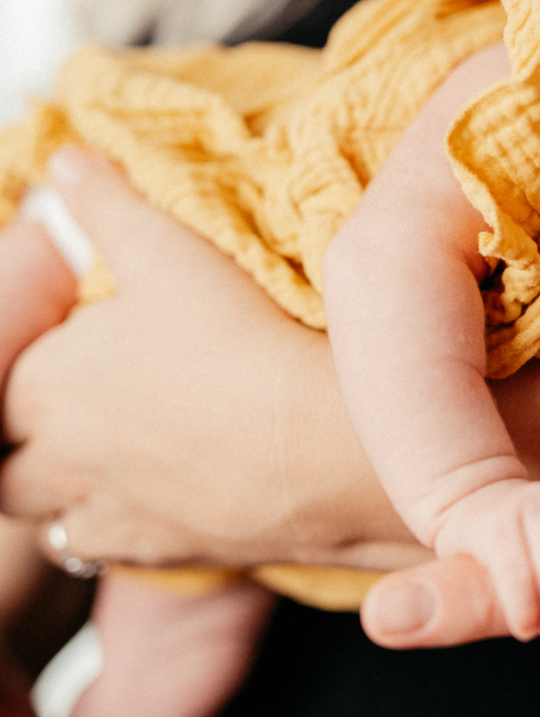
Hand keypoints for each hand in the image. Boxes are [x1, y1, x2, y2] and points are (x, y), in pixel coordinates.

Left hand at [0, 149, 422, 570]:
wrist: (330, 451)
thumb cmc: (250, 348)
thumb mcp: (174, 252)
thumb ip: (110, 206)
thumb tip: (67, 161)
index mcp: (45, 387)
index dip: (19, 367)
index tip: (66, 349)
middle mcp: (62, 462)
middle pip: (5, 468)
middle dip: (25, 441)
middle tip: (75, 412)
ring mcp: (115, 516)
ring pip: (53, 523)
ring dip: (67, 493)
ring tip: (110, 462)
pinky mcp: (169, 555)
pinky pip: (116, 552)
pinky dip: (124, 530)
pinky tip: (162, 502)